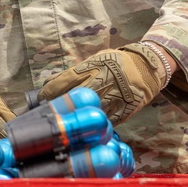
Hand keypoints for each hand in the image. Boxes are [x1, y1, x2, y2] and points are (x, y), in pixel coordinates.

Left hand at [38, 43, 166, 124]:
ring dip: (76, 117)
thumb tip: (55, 83)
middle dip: (58, 106)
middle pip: (71, 98)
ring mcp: (111, 99)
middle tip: (48, 112)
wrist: (147, 68)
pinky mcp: (122, 112)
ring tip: (65, 120)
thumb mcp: (96, 60)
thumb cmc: (117, 61)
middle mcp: (99, 84)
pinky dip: (94, 124)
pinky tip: (86, 126)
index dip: (48, 92)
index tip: (40, 98)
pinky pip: (104, 121)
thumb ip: (78, 71)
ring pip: (87, 112)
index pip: (62, 81)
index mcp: (90, 68)